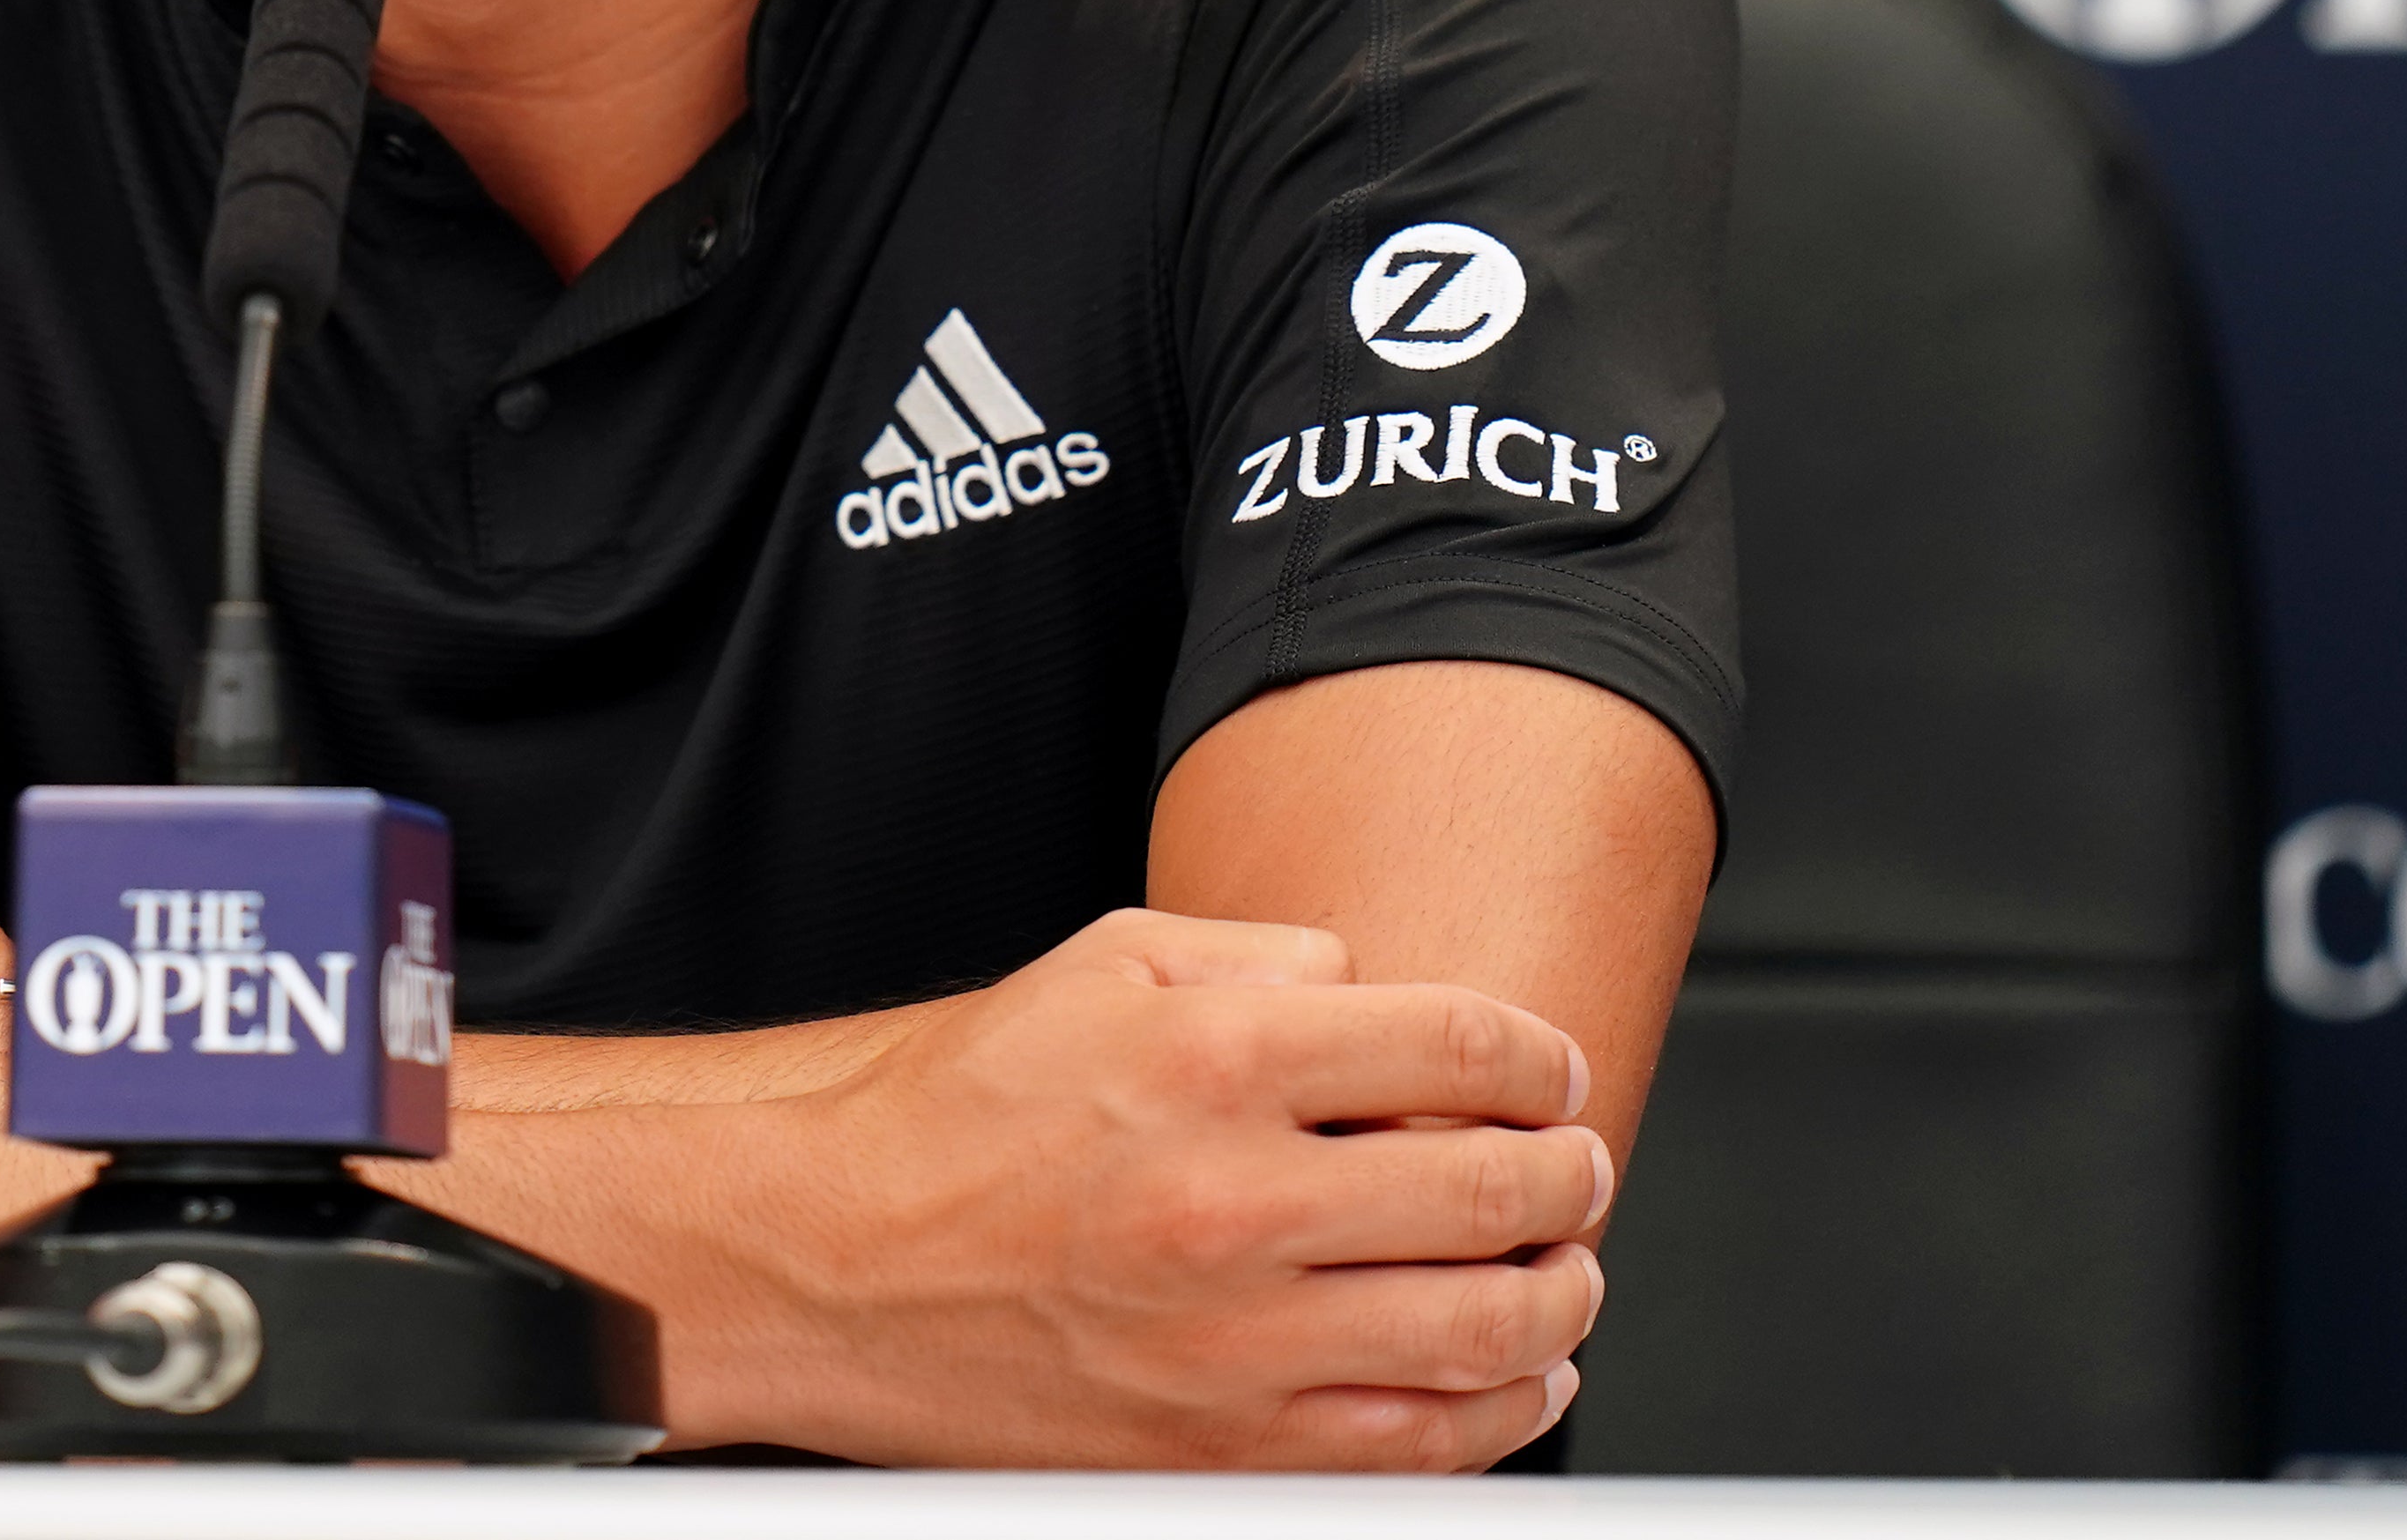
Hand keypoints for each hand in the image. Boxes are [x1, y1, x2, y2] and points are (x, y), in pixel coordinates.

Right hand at [699, 908, 1611, 1468]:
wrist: (830, 1261)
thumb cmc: (951, 1115)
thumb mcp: (1097, 966)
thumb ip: (1256, 957)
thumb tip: (1373, 988)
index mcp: (1213, 1057)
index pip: (1459, 1042)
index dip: (1537, 1057)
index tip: (1551, 1071)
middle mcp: (1234, 1198)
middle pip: (1493, 1187)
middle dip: (1568, 1175)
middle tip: (1577, 1165)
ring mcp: (1234, 1339)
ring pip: (1485, 1329)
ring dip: (1561, 1296)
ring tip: (1566, 1270)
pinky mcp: (1220, 1448)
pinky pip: (1419, 1445)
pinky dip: (1503, 1413)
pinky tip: (1523, 1378)